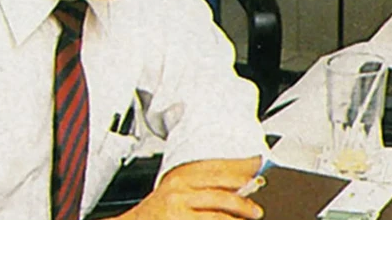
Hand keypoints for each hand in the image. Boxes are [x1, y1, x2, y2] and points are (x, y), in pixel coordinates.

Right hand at [110, 156, 264, 221]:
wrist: (132, 226)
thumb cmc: (156, 215)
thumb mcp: (177, 193)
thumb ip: (203, 187)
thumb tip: (238, 185)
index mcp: (181, 175)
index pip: (216, 165)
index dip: (239, 165)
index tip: (257, 165)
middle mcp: (179, 186)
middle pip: (220, 181)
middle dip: (244, 188)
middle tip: (258, 195)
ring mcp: (179, 203)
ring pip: (218, 203)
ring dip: (240, 209)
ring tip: (253, 214)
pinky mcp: (179, 220)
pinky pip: (211, 220)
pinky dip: (225, 221)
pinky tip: (234, 222)